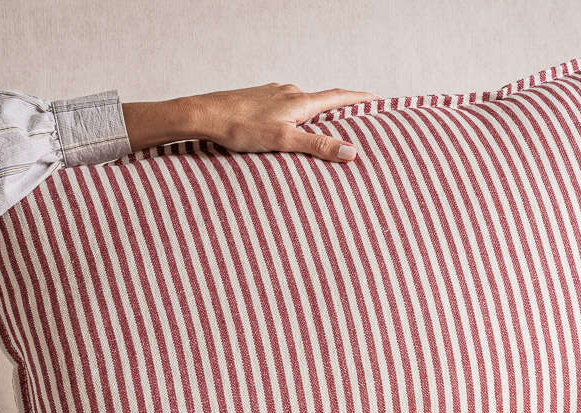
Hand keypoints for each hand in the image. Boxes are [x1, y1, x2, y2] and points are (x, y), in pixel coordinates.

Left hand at [121, 84, 377, 161]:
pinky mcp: (256, 100)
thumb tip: (353, 152)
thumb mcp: (284, 141)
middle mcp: (288, 92)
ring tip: (322, 128)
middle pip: (322, 100)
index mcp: (300, 101)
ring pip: (300, 104)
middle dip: (339, 109)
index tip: (378, 98)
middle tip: (356, 117)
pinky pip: (283, 107)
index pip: (338, 97)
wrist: (202, 115)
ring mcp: (271, 94)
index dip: (360, 98)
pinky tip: (285, 127)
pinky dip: (293, 116)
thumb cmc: (240, 128)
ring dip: (314, 114)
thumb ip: (318, 146)